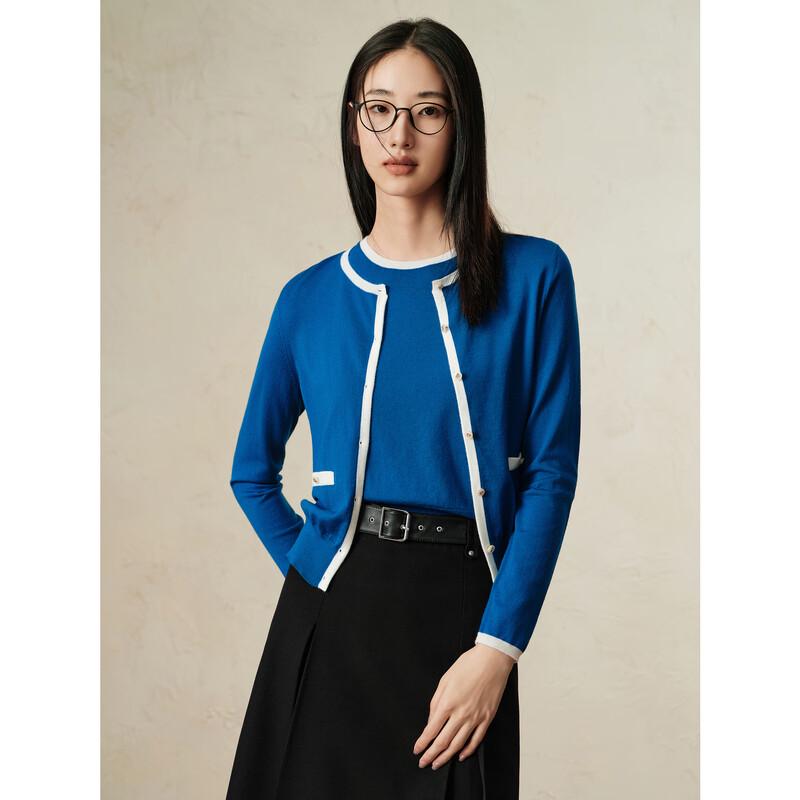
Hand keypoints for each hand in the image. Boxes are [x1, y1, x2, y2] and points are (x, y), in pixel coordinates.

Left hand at [412, 643, 515, 769]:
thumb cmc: (468, 665)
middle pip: (443, 742)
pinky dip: (467, 750)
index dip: (422, 743)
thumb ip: (436, 702)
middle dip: (431, 755)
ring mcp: (475, 718)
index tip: (417, 750)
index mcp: (448, 703)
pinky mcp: (487, 718)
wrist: (492, 660)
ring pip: (458, 745)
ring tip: (438, 763)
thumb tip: (431, 720)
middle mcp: (461, 714)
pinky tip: (460, 755)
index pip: (431, 730)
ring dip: (446, 757)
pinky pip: (476, 739)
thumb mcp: (444, 680)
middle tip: (424, 762)